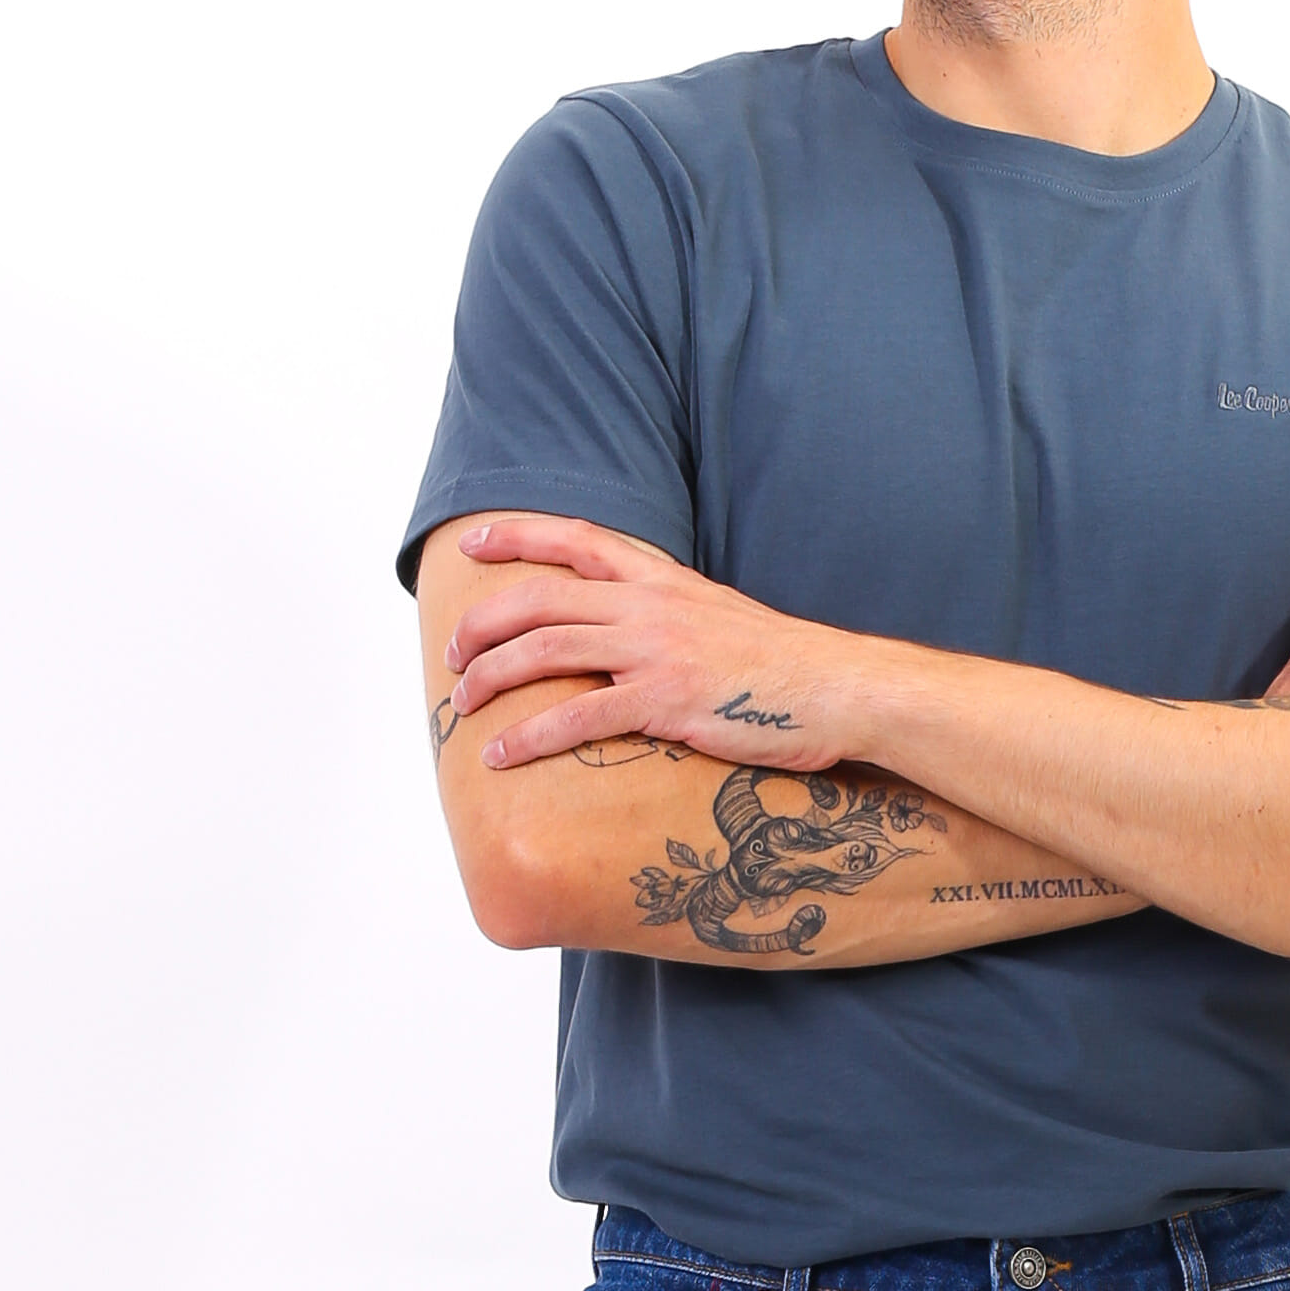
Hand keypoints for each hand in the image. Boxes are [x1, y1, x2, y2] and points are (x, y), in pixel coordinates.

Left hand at [441, 516, 854, 770]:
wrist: (837, 689)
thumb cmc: (782, 667)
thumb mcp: (718, 617)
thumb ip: (669, 615)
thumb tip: (630, 634)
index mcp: (663, 580)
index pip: (577, 539)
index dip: (517, 535)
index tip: (472, 543)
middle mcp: (650, 605)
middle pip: (539, 596)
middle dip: (482, 623)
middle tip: (452, 655)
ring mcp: (655, 651)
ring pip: (545, 649)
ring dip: (491, 677)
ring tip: (462, 704)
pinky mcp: (664, 701)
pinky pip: (576, 716)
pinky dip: (529, 735)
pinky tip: (500, 755)